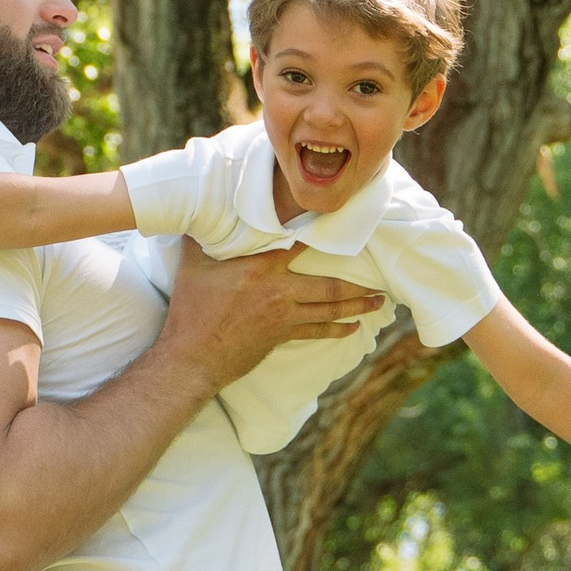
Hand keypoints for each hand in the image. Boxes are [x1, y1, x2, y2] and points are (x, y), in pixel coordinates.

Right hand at [156, 244, 375, 387]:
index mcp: (259, 268)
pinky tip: (353, 328)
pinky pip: (317, 332)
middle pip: (327, 285)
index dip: (320, 233)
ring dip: (356, 306)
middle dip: (356, 283)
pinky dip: (337, 330)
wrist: (193, 357)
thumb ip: (199, 240)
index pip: (296, 244)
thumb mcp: (191, 268)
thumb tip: (197, 212)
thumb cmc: (191, 312)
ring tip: (378, 302)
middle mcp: (278, 291)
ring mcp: (283, 316)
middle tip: (379, 279)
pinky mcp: (282, 336)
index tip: (341, 224)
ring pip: (329, 310)